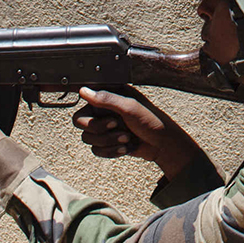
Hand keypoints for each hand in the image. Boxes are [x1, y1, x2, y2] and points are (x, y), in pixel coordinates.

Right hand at [71, 86, 210, 180]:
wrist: (162, 144)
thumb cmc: (151, 120)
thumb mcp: (130, 107)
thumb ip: (106, 99)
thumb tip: (84, 91)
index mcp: (108, 97)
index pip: (84, 102)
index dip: (92, 113)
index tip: (110, 117)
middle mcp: (103, 111)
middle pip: (81, 123)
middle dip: (100, 129)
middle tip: (117, 126)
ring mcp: (104, 127)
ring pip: (88, 138)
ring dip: (109, 141)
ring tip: (126, 138)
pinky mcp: (107, 142)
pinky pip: (96, 150)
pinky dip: (111, 151)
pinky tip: (126, 147)